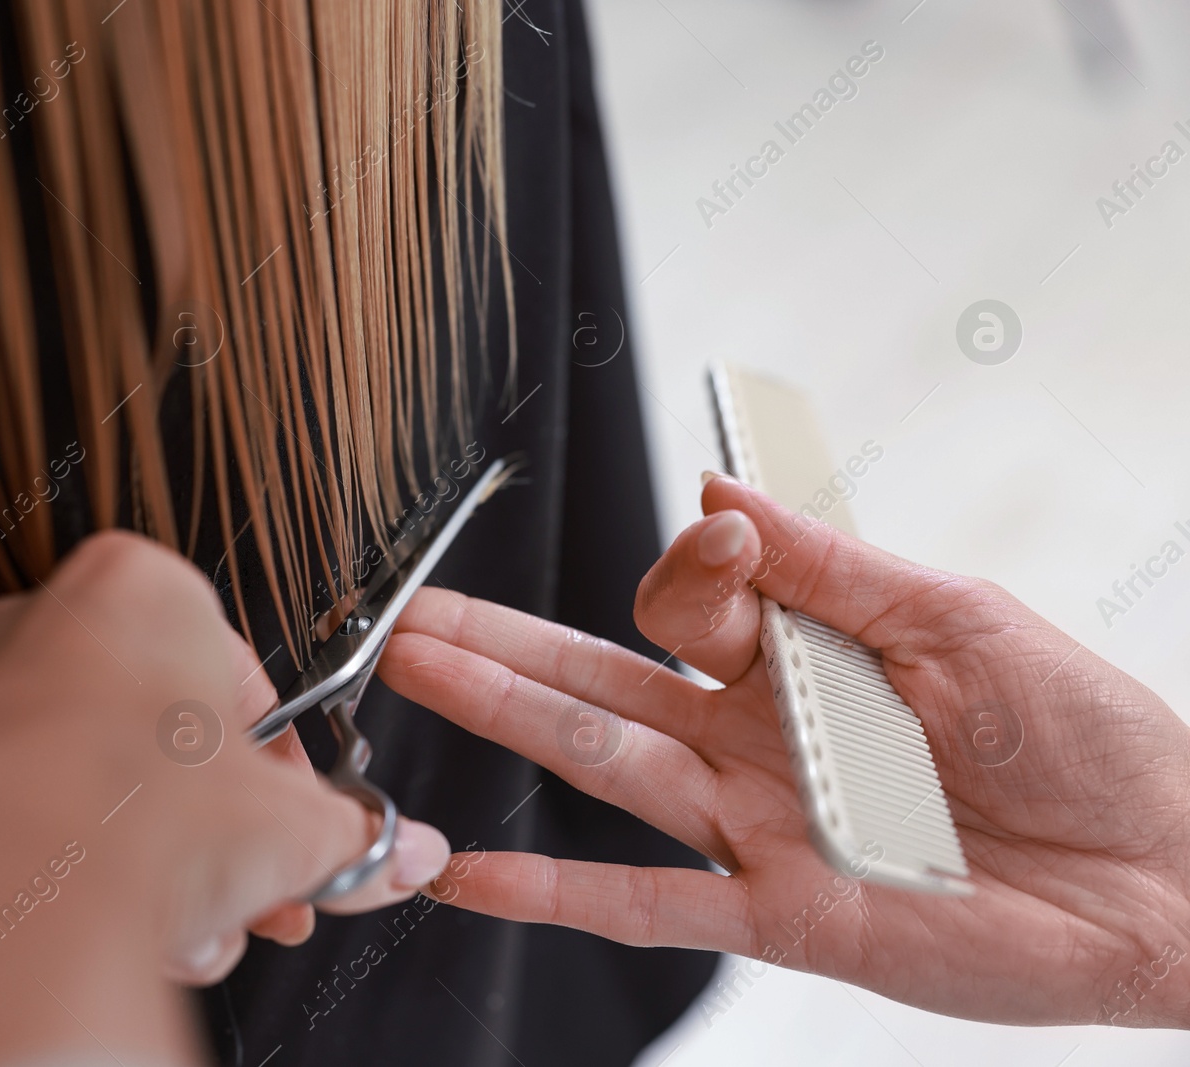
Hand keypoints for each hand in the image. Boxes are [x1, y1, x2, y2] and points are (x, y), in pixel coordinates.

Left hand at [0, 531, 449, 1066]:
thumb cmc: (128, 822)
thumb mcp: (290, 829)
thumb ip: (354, 836)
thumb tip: (397, 854)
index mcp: (140, 587)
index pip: (246, 684)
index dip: (285, 777)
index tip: (299, 830)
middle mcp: (45, 622)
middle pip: (171, 746)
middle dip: (224, 839)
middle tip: (260, 891)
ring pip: (105, 793)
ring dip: (163, 870)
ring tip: (195, 928)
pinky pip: (36, 825)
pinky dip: (84, 879)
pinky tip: (123, 934)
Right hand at [380, 474, 1189, 1027]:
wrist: (1168, 871)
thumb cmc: (1084, 736)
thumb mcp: (956, 616)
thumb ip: (826, 563)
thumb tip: (719, 487)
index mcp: (803, 656)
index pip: (692, 599)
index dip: (692, 563)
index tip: (727, 544)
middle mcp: (760, 738)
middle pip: (607, 681)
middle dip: (505, 644)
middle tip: (416, 615)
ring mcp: (761, 825)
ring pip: (611, 766)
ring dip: (509, 722)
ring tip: (419, 674)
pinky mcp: (782, 912)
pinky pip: (652, 905)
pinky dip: (558, 892)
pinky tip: (472, 878)